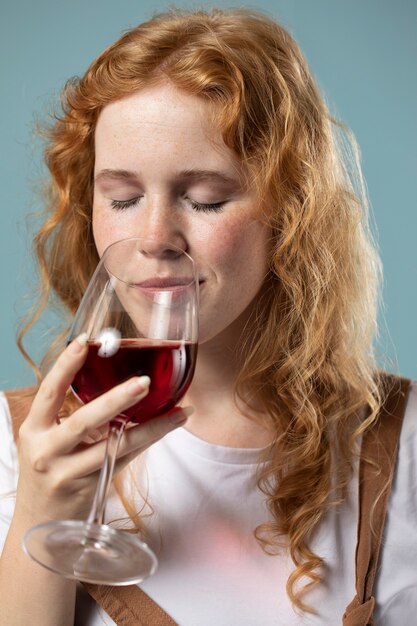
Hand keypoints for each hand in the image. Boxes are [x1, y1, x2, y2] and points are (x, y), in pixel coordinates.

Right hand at [15, 336, 191, 523]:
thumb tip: (116, 380)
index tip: (84, 341)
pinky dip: (149, 440)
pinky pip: (125, 459)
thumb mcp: (49, 441)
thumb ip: (74, 415)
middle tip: (143, 381)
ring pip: (115, 445)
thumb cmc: (49, 472)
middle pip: (84, 420)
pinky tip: (169, 425)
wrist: (39, 524)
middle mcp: (47, 451)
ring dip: (151, 426)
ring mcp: (68, 473)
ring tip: (178, 409)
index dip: (65, 365)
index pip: (48, 392)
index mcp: (33, 430)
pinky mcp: (90, 488)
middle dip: (115, 399)